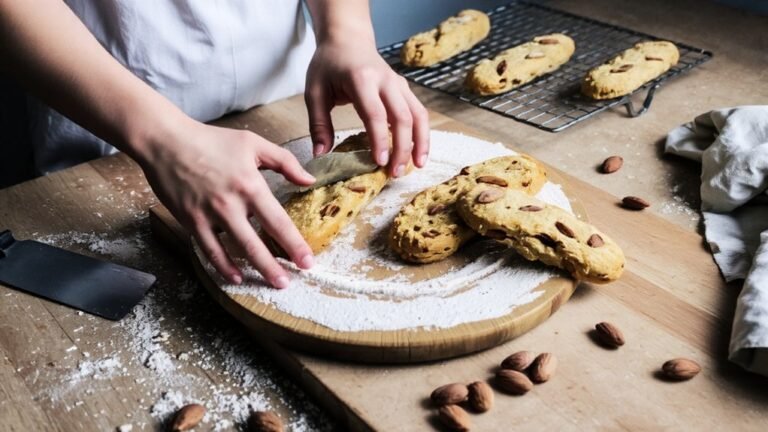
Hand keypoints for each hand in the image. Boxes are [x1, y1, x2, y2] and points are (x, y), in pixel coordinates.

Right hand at [139, 118, 315, 287]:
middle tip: (290, 283)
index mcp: (250, 185)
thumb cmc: (212, 140)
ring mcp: (209, 215)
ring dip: (255, 270)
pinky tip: (236, 276)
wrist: (167, 142)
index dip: (294, 244)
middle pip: (257, 244)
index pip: (278, 222)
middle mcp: (231, 204)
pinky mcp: (191, 221)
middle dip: (276, 267)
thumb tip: (308, 180)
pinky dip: (223, 266)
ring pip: (235, 251)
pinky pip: (209, 250)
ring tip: (272, 283)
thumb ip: (284, 161)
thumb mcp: (253, 143)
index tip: (307, 261)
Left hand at [305, 37, 429, 176]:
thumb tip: (321, 155)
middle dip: (402, 147)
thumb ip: (318, 124)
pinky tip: (418, 153)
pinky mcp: (405, 89)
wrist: (347, 39)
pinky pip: (419, 112)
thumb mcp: (314, 91)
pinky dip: (422, 134)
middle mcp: (385, 80)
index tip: (380, 162)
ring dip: (420, 142)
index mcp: (361, 79)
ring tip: (416, 166)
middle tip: (395, 173)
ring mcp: (399, 84)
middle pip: (402, 117)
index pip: (375, 114)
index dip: (379, 140)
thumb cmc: (329, 65)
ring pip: (418, 115)